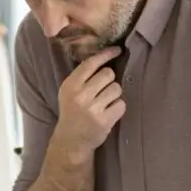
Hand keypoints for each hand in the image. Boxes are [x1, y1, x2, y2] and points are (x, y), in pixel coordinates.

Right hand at [54, 46, 124, 160]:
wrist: (71, 140)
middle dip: (109, 80)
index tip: (117, 50)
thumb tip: (106, 57)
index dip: (106, 54)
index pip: (90, 63)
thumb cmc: (72, 112)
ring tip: (105, 103)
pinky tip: (109, 112)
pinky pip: (121, 104)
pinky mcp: (104, 120)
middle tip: (102, 90)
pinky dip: (117, 107)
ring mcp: (92, 108)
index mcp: (70, 85)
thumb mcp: (69, 92)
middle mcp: (80, 95)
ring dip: (114, 94)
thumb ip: (82, 77)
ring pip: (116, 88)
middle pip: (108, 74)